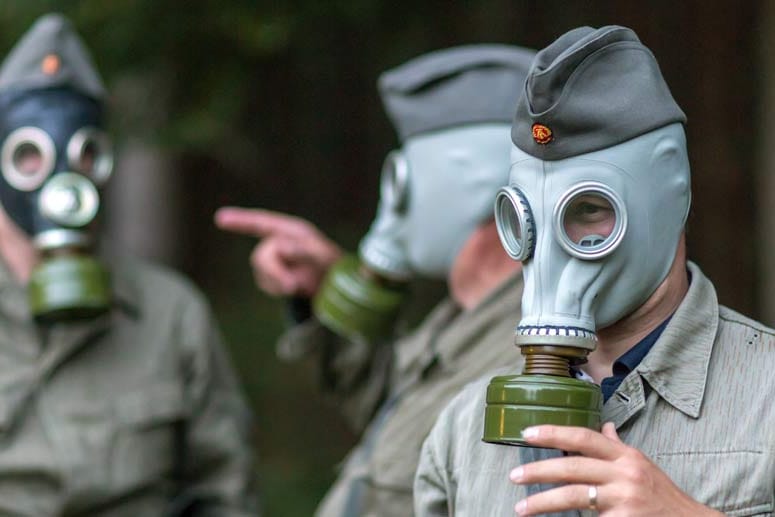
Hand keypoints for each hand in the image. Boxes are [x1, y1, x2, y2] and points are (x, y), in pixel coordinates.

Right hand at [215, 207, 341, 297]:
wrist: (334, 287)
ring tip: (299, 286)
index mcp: (291, 231)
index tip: (220, 218)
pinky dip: (277, 288)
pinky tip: (294, 288)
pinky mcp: (271, 275)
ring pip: (261, 271)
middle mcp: (279, 241)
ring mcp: (274, 259)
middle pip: (261, 255)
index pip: (262, 223)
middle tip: (292, 286)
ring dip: (278, 281)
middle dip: (274, 272)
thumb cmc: (331, 265)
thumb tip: (279, 247)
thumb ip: (303, 250)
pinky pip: (265, 283)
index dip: (241, 220)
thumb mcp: (322, 256)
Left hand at [510, 423, 723, 515]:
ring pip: (575, 497)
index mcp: (626, 456)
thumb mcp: (642, 466)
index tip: (526, 434)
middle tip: (514, 477)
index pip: (583, 437)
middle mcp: (625, 474)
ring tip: (522, 508)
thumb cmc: (662, 496)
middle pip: (573, 467)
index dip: (553, 433)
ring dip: (543, 502)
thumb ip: (618, 448)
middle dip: (539, 471)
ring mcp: (625, 500)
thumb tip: (604, 427)